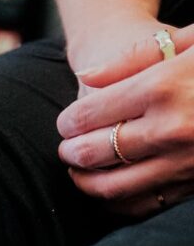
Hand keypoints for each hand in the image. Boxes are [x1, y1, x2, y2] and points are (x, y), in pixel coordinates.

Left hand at [58, 24, 193, 214]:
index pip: (89, 115)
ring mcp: (186, 161)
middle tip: (65, 149)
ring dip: (86, 182)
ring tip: (78, 171)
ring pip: (113, 186)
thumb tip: (85, 77)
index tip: (65, 123)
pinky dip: (118, 201)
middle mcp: (173, 128)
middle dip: (71, 152)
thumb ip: (134, 58)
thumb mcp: (190, 41)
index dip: (68, 122)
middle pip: (95, 153)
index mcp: (164, 87)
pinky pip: (144, 204)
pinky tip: (110, 188)